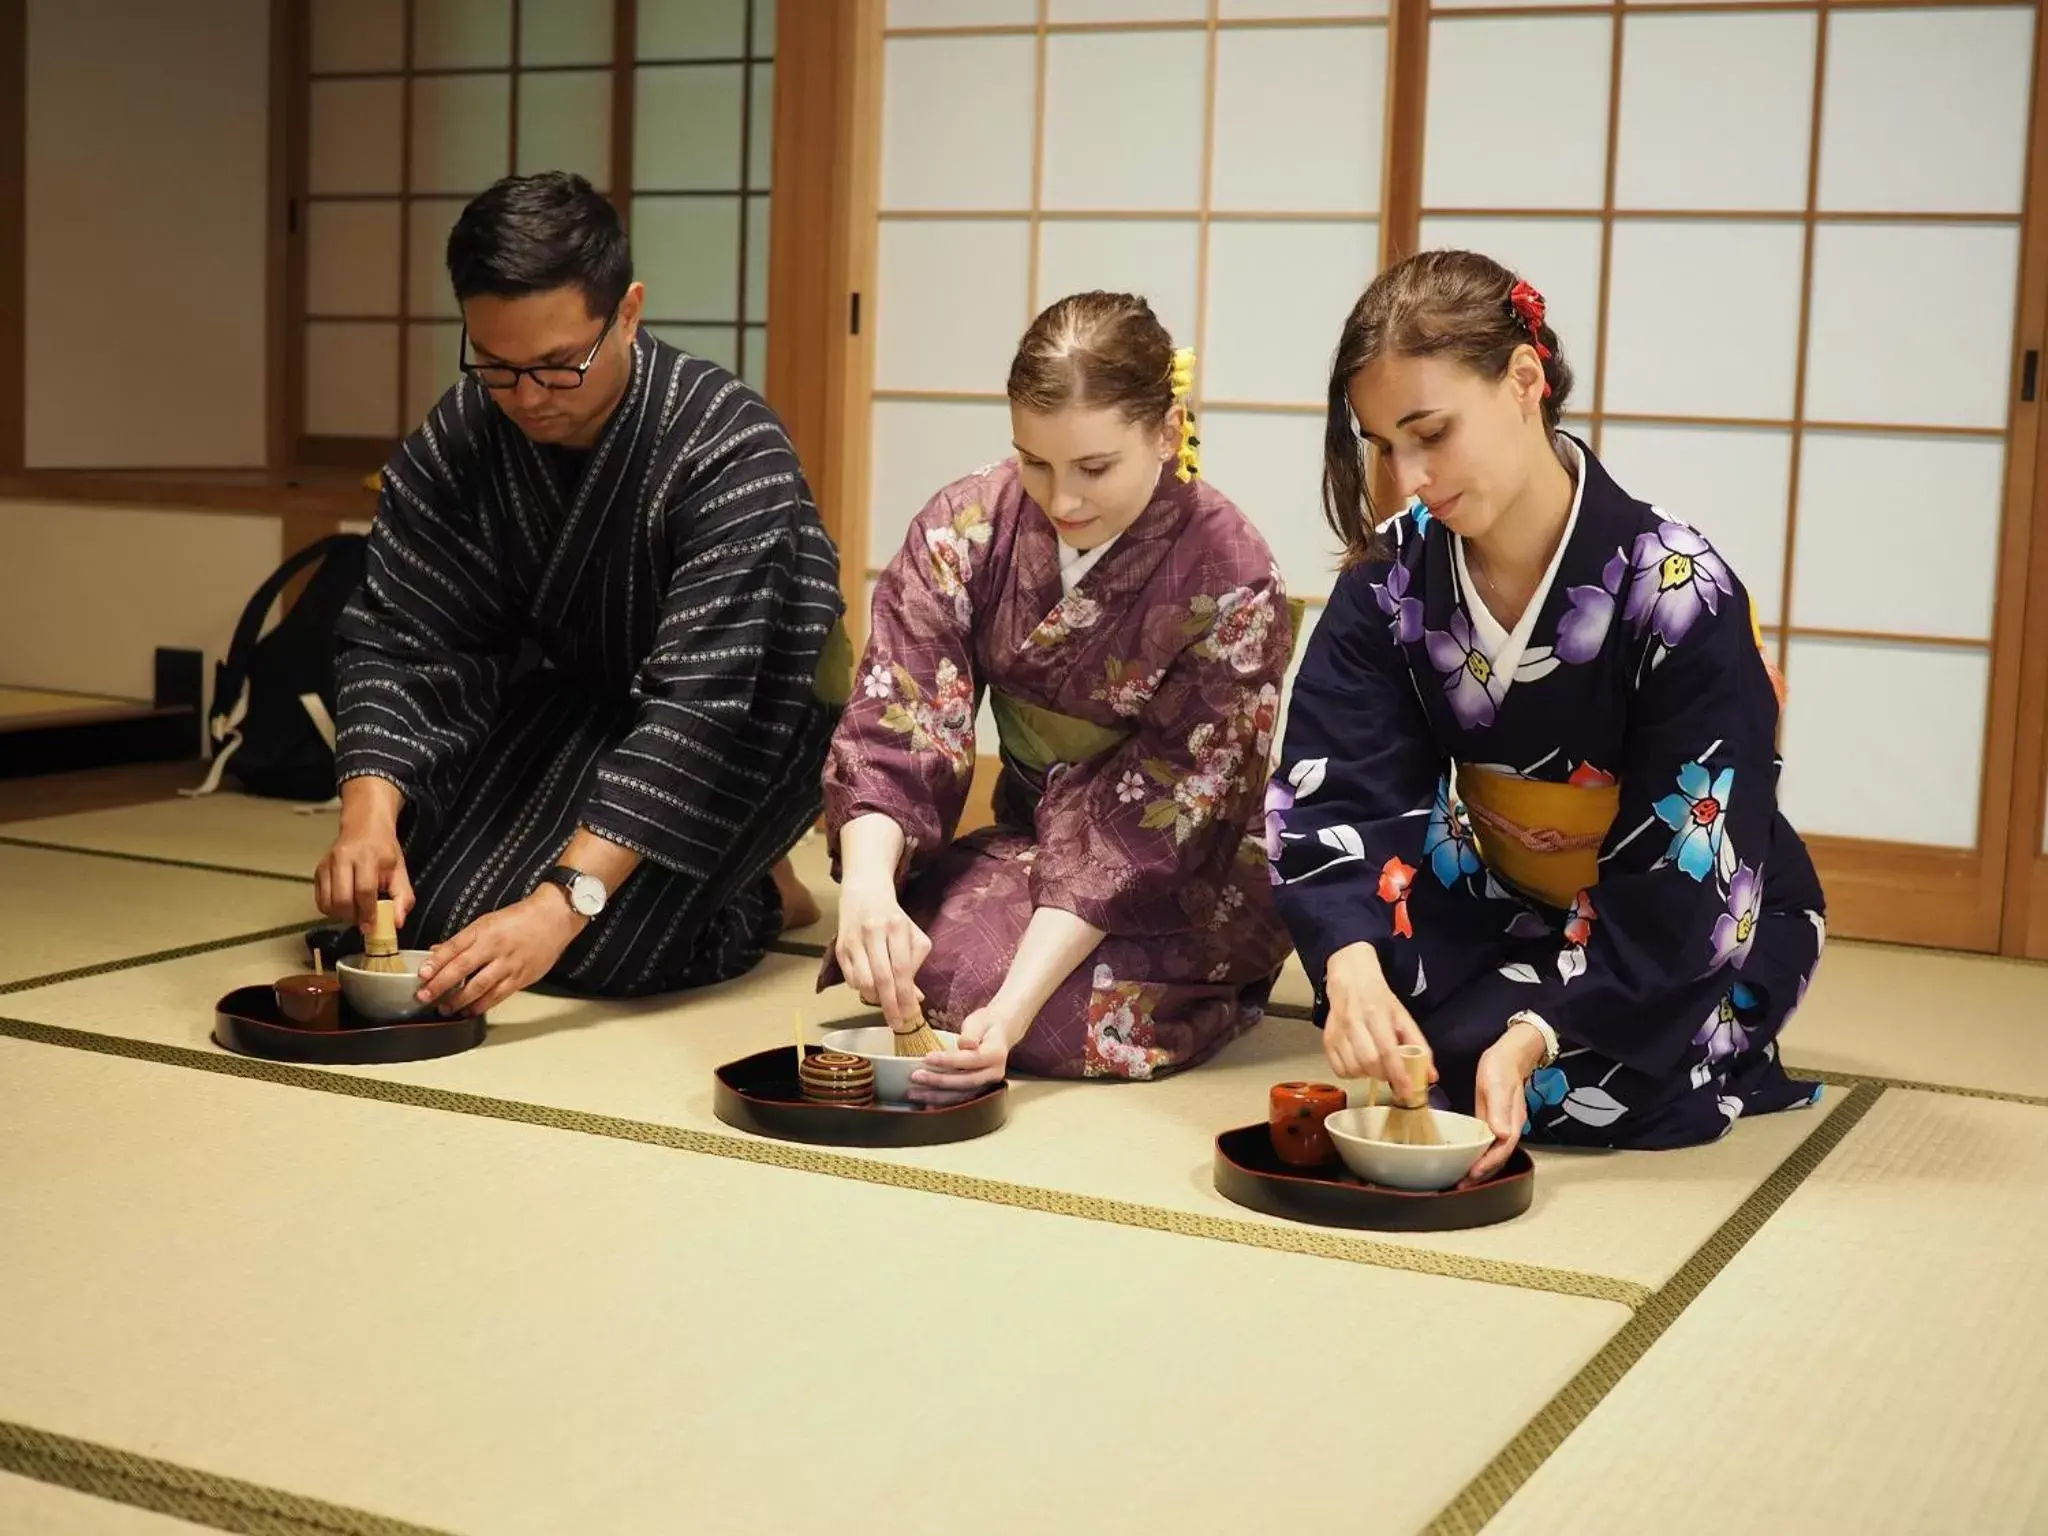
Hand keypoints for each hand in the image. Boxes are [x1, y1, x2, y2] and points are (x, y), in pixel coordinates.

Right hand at [315, 809, 411, 933]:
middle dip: (354, 917)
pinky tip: (344, 906)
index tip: (372, 926)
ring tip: (355, 912)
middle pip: (342, 899)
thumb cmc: (383, 850)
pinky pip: (320, 900)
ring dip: (342, 915)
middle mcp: (343, 859)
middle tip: (364, 920)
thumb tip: (396, 923)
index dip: (368, 913)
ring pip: (328, 902)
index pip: (364, 891)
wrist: (364, 826)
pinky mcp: (318, 871)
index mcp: (367, 857)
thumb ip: (403, 897)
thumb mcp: (400, 871)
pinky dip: (331, 909)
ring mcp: (327, 864)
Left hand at [414, 890, 582, 1017]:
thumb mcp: (487, 921)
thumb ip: (462, 940)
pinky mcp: (522, 977)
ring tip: (445, 1008)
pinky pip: (498, 995)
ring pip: (479, 986)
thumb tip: (437, 953)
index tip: (422, 974)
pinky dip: (482, 1005)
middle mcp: (495, 947)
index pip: (454, 947)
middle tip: (424, 996)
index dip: (436, 962)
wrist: (554, 918)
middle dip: (441, 985)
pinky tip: (470, 1011)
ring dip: (459, 1000)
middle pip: (463, 968)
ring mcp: (509, 964)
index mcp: (484, 930)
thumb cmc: (520, 918)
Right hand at [833, 877, 930, 1031]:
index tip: (911, 1016)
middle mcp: (872, 931)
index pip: (901, 969)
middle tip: (898, 1023)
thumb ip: (915, 966)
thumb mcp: (912, 936)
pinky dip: (862, 989)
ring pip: (862, 982)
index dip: (905, 996)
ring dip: (875, 998)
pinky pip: (850, 979)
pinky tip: (871, 985)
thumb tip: (916, 999)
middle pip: (881, 979)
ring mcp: (853, 939)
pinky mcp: (839, 947)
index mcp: (896, 926)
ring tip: (885, 1001)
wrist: (865, 891)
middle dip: (891, 1006)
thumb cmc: (895, 918)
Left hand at [907, 1002, 1018, 1106]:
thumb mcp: (979, 1021)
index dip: (949, 1061)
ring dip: (937, 1096)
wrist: (999, 1033)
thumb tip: (965, 1044)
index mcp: (996, 1054)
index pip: (971, 1060)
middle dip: (939, 1081)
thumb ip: (971, 1033)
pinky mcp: (979, 1090)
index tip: (927, 1058)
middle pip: (966, 1081)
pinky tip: (926, 1105)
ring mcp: (987, 1084)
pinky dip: (943, 1104)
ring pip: (962, 1095)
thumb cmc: (985, 1025)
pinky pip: (961, 1099)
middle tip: (915, 1077)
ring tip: (914, 1093)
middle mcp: (994, 1073)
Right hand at [1321, 942, 1435, 1098]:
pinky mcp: (1327, 1040)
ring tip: (1374, 1065)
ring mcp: (1338, 1032)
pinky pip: (1339, 1070)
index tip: (1407, 1092)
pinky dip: (1352, 1074)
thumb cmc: (1378, 999)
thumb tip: (1430, 1075)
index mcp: (1377, 1014)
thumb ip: (1419, 1046)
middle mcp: (1354, 1022)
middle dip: (1384, 1075)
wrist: (1350, 981)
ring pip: (1353, 1069)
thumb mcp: (1403, 1017)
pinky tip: (1359, 1063)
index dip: (1398, 1075)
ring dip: (1368, 1075)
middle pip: (1369, 1063)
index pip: (1388, 1051)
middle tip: (1391, 1072)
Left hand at [1462, 1022, 1546, 1185]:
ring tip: (1461, 1178)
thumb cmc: (1501, 1067)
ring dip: (1479, 1167)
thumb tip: (1501, 1134)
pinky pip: (1487, 1143)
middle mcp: (1509, 1128)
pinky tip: (1465, 1157)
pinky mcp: (1494, 1121)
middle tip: (1461, 1183)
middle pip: (1498, 1158)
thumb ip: (1498, 1110)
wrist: (1508, 1055)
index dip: (1487, 1165)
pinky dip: (1477, 1154)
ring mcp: (1502, 1126)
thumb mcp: (1496, 1085)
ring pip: (1493, 1153)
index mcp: (1511, 1122)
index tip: (1472, 1175)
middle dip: (1482, 1173)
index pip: (1501, 1151)